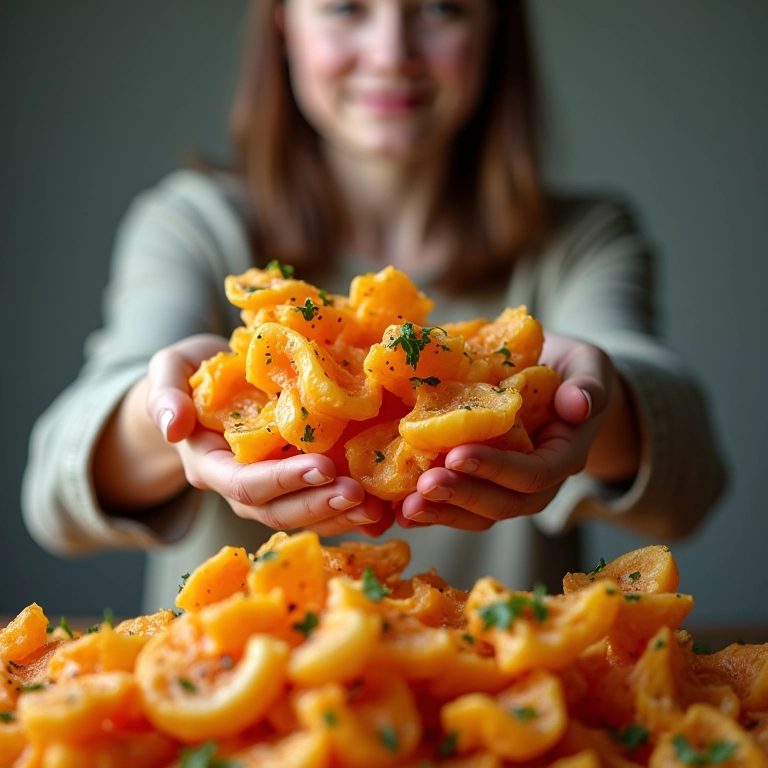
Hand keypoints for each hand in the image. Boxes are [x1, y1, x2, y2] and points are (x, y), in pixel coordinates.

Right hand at [146, 334, 392, 536]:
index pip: (246, 484)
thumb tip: (172, 428)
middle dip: (319, 505)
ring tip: (377, 507)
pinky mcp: (293, 484)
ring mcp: (270, 490)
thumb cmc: (191, 375)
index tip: (322, 466)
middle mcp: (241, 488)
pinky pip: (320, 506)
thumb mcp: (169, 371)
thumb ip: (164, 395)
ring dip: (340, 516)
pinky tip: (383, 510)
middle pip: (279, 511)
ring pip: (304, 516)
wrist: (207, 386)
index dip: (283, 481)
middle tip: (358, 494)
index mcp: (211, 466)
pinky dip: (350, 513)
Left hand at [397, 333, 634, 529]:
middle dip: (461, 496)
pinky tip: (398, 512)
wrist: (552, 375)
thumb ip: (590, 385)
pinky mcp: (479, 481)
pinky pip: (457, 504)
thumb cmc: (570, 368)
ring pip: (477, 513)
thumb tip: (578, 406)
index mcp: (562, 456)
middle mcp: (534, 481)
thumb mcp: (589, 366)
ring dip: (441, 512)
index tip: (457, 455)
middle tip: (423, 486)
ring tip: (406, 509)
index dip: (496, 469)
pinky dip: (430, 510)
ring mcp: (505, 486)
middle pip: (502, 503)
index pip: (532, 474)